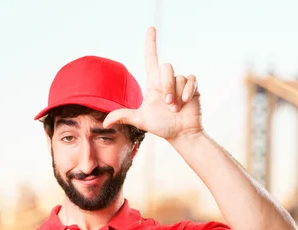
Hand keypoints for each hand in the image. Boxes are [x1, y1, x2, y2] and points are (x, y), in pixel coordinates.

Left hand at [103, 26, 202, 142]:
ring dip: (177, 94)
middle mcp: (166, 80)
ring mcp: (180, 83)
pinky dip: (188, 92)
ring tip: (176, 108)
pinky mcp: (192, 87)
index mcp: (153, 83)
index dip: (151, 43)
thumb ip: (124, 116)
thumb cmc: (162, 126)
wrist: (181, 134)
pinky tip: (187, 102)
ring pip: (178, 76)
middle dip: (167, 86)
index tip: (151, 29)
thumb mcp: (140, 120)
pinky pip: (191, 80)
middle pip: (166, 67)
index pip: (151, 58)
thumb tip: (105, 123)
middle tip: (168, 105)